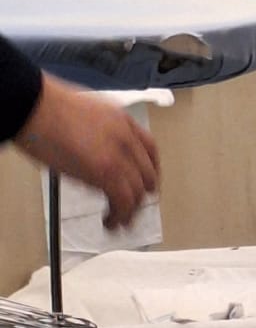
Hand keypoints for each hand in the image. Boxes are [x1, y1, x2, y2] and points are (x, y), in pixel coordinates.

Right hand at [16, 73, 160, 230]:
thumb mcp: (84, 114)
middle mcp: (126, 137)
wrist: (33, 105)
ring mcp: (119, 155)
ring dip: (129, 213)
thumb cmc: (45, 107)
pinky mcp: (107, 173)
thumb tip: (96, 152)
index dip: (150, 171)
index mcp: (121, 120)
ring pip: (138, 194)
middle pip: (147, 176)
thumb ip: (99, 134)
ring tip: (118, 221)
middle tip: (131, 206)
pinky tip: (110, 221)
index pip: (150, 150)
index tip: (145, 182)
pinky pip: (124, 204)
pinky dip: (119, 217)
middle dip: (140, 196)